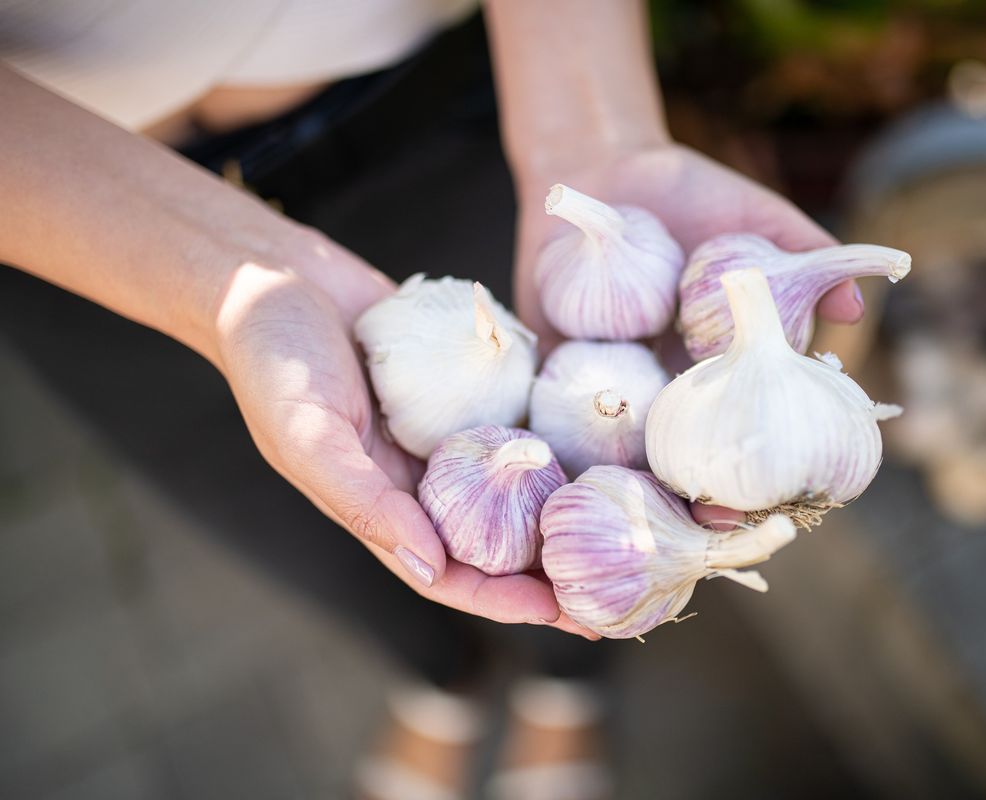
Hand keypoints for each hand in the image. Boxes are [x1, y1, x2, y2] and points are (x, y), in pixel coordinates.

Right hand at [211, 230, 594, 637]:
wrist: (272, 274)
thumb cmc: (273, 357)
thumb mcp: (308, 432)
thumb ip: (364, 501)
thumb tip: (430, 566)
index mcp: (376, 505)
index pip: (448, 572)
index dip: (503, 599)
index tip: (562, 613)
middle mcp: (414, 480)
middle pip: (492, 541)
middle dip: (546, 569)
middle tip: (614, 585)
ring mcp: (440, 435)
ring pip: (508, 489)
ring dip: (557, 511)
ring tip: (617, 524)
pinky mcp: (459, 391)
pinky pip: (509, 424)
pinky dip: (547, 442)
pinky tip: (595, 447)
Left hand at [514, 143, 865, 525]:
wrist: (599, 167)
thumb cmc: (686, 194)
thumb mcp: (754, 220)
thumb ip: (805, 257)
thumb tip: (856, 309)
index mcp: (714, 365)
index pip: (742, 428)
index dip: (757, 469)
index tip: (775, 500)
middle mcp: (664, 382)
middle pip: (683, 452)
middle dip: (695, 491)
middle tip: (707, 519)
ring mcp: (609, 378)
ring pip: (622, 445)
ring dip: (629, 479)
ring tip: (641, 509)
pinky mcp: (553, 364)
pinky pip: (555, 409)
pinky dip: (560, 438)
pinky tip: (567, 470)